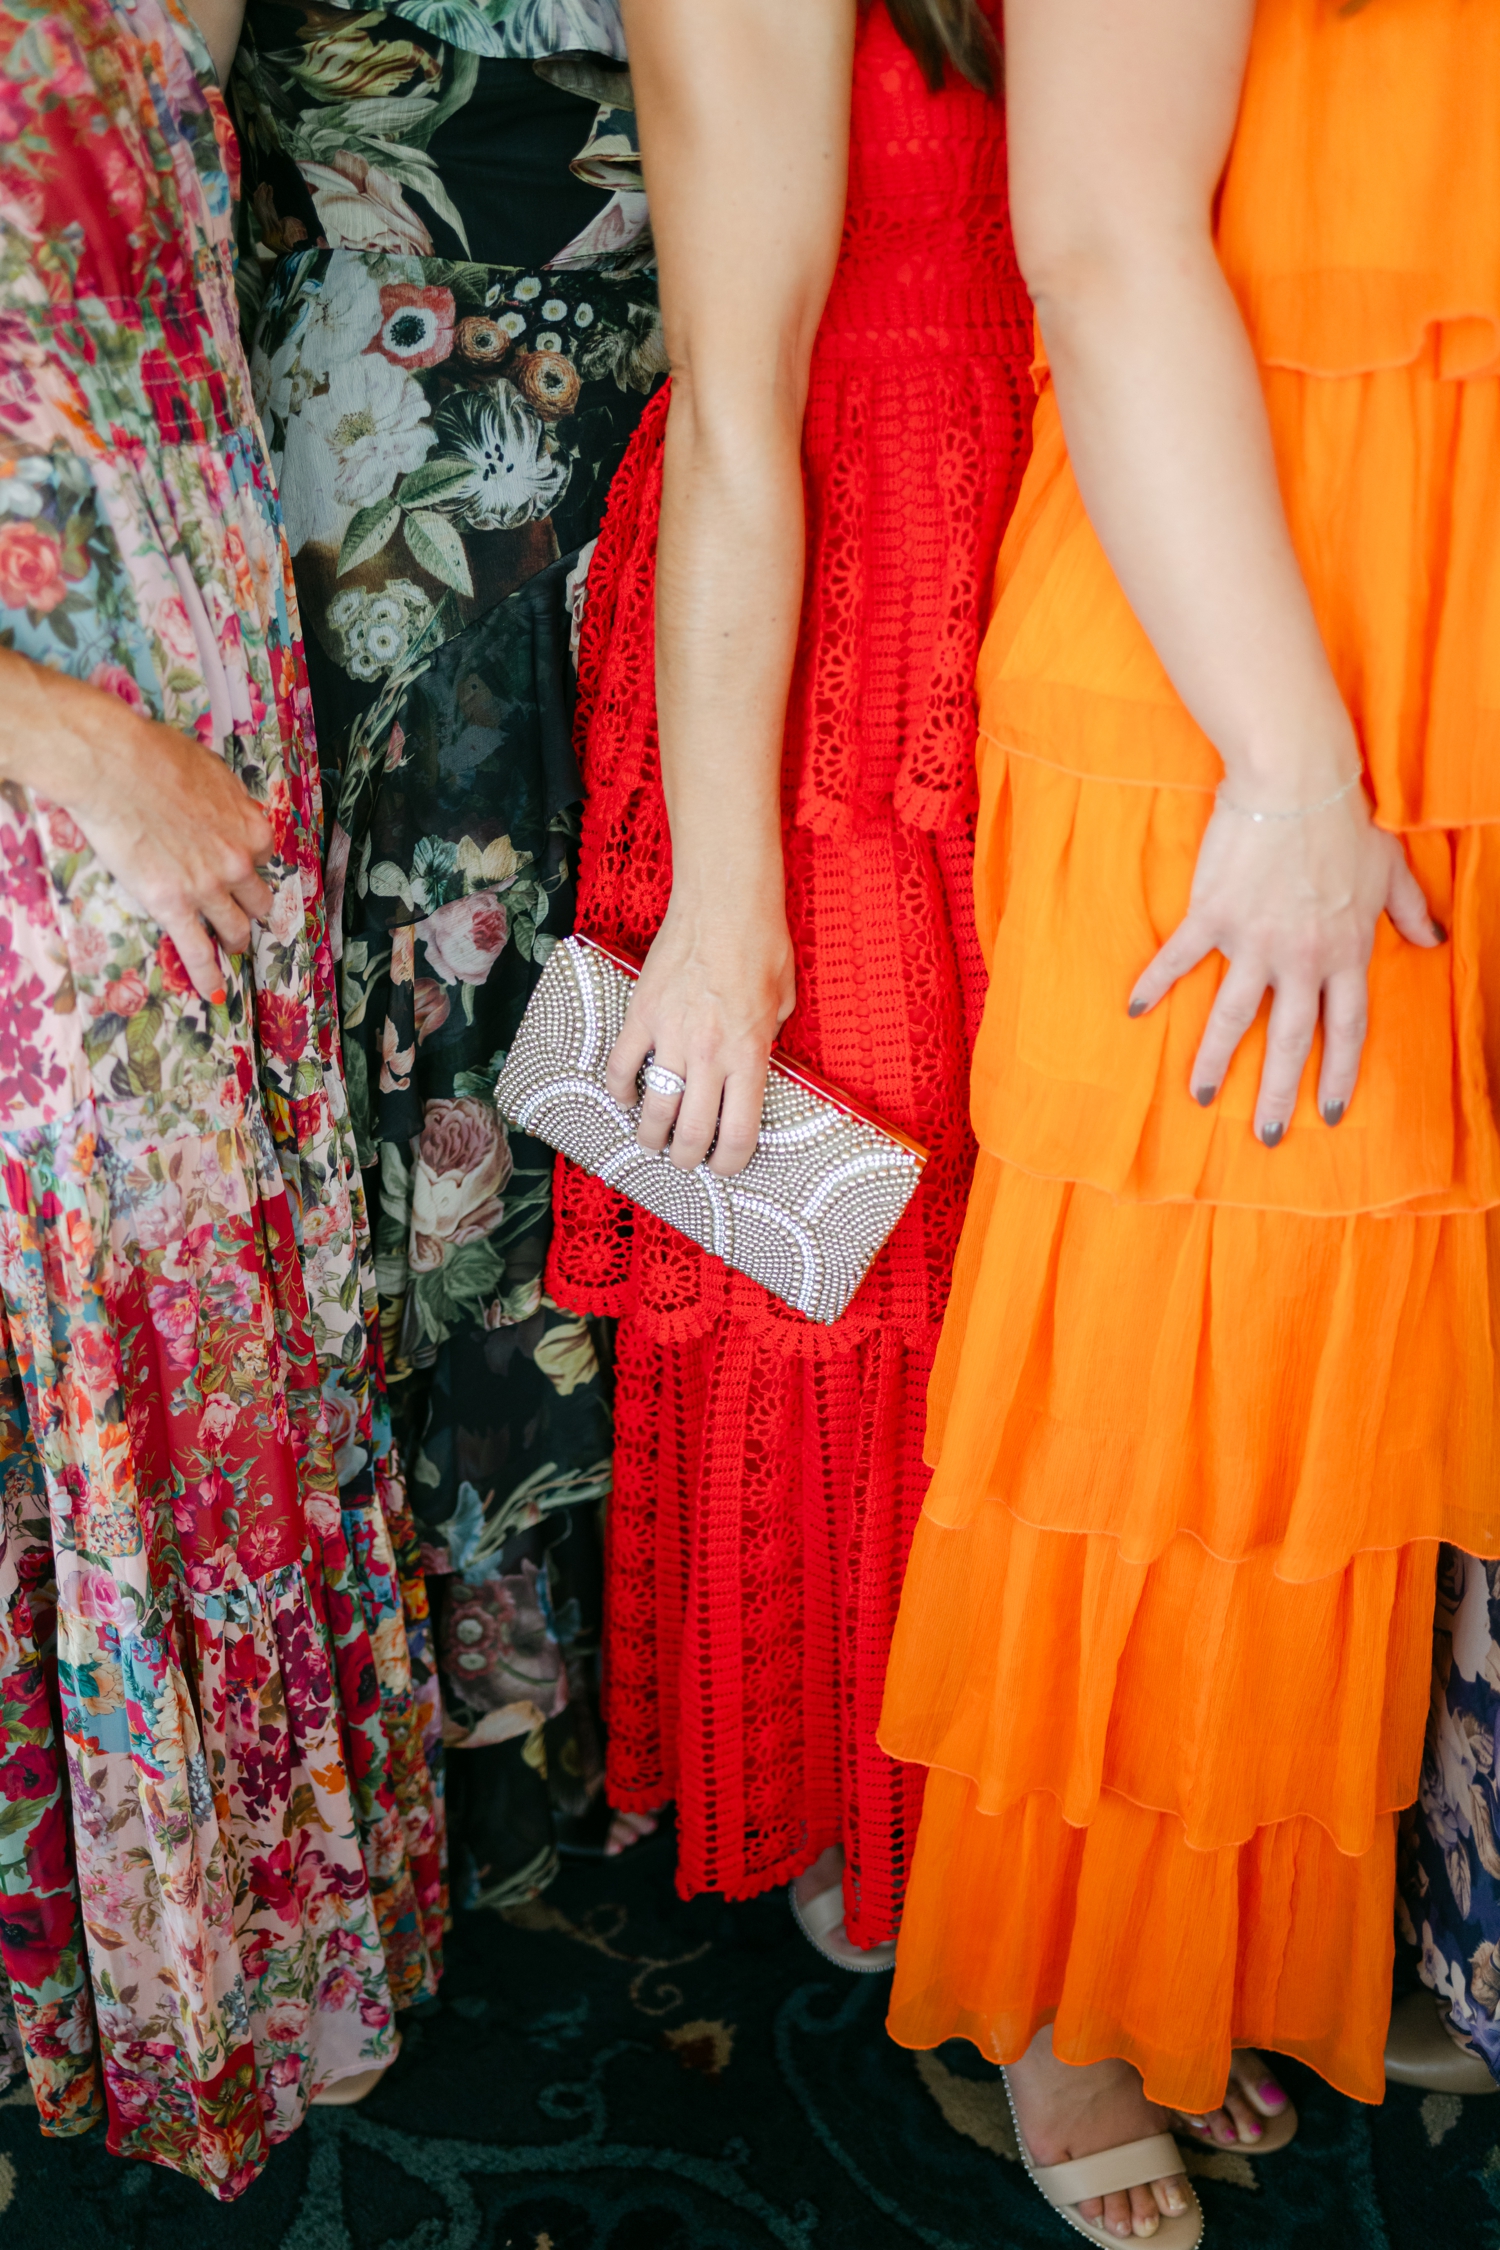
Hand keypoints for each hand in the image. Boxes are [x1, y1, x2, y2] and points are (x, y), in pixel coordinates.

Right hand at [0, 653, 276, 1002]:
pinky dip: (209, 975)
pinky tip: (215, 992)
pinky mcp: (173, 906)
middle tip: (246, 916)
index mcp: (250, 825)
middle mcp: (238, 861)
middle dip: (252, 907)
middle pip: (258, 897)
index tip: (243, 871)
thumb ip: (227, 797)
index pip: (265, 855)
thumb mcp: (209, 768)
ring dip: (235, 940)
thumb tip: (229, 806)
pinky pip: (197, 950)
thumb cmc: (155, 754)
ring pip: (235, 927)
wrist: (115, 767)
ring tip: (232, 949)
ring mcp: (208, 887)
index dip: (251, 863)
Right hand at [604, 888, 795, 1175]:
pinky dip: (620, 1090)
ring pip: (652, 1110)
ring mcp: (670, 1037)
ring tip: (652, 1142)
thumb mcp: (783, 1002)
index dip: (730, 1163)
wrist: (724, 903)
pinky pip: (620, 1067)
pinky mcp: (641, 1016)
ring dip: (650, 1136)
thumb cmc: (762, 946)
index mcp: (749, 1056)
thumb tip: (755, 1062)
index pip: (737, 1134)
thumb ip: (767, 1041)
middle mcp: (709, 1055)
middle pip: (690, 1133)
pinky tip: (627, 1097)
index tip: (725, 1167)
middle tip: (685, 1160)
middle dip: (687, 1159)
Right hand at [1128, 782, 1440, 1142]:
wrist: (1297, 780)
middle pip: (1291, 1040)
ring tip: (1201, 1098)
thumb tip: (1433, 939)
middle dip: (1277, 1094)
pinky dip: (1154, 983)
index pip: (1347, 1029)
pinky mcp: (1214, 915)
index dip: (1338, 1074)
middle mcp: (1302, 957)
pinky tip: (1134, 1009)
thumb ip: (1409, 911)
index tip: (1327, 1112)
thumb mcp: (1389, 869)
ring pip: (1234, 1018)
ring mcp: (1254, 940)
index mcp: (1346, 952)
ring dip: (1215, 1062)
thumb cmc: (1346, 820)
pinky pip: (1179, 959)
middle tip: (1266, 1136)